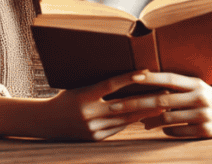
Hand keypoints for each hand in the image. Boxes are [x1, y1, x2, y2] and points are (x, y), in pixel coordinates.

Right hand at [39, 70, 167, 140]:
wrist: (47, 121)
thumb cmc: (66, 97)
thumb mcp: (78, 86)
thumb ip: (99, 85)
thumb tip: (125, 76)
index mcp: (83, 95)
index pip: (110, 84)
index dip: (129, 78)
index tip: (146, 72)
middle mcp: (88, 113)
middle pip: (124, 105)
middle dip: (147, 99)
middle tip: (165, 92)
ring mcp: (92, 128)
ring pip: (125, 119)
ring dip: (145, 112)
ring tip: (161, 105)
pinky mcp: (95, 138)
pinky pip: (118, 128)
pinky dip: (130, 121)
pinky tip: (144, 117)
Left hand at [108, 72, 211, 137]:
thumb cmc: (209, 97)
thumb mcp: (195, 87)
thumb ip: (174, 87)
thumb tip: (145, 84)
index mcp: (195, 83)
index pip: (168, 78)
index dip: (149, 77)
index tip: (129, 77)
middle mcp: (199, 97)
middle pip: (161, 100)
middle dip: (135, 103)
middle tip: (115, 106)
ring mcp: (202, 115)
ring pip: (167, 118)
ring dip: (150, 120)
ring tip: (140, 122)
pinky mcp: (205, 131)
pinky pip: (178, 132)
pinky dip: (166, 130)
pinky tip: (162, 128)